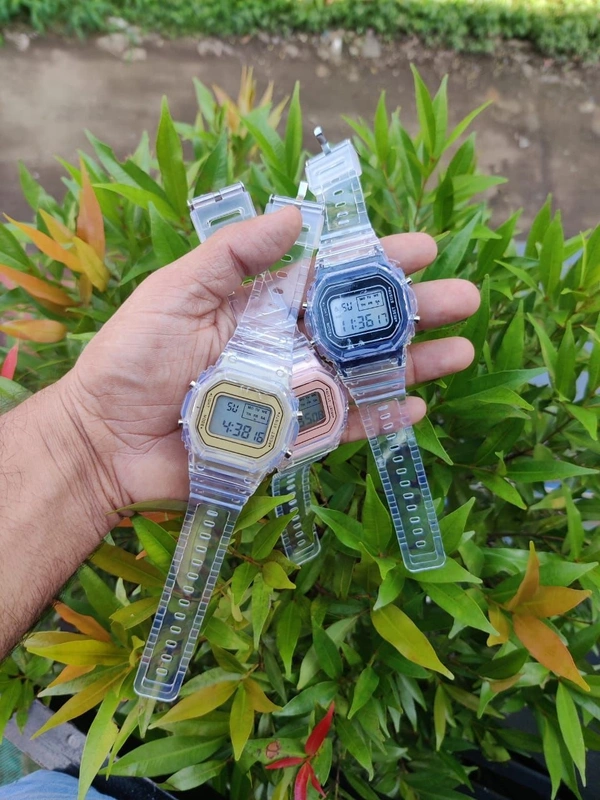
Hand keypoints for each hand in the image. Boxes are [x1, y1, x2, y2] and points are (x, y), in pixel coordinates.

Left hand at [65, 208, 478, 513]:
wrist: (106, 440)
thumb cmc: (133, 358)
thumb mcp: (176, 291)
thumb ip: (233, 256)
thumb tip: (294, 214)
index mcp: (261, 304)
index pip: (330, 276)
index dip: (376, 261)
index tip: (423, 248)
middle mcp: (285, 345)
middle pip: (360, 325)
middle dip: (412, 311)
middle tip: (464, 299)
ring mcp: (292, 394)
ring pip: (363, 374)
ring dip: (413, 363)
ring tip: (462, 351)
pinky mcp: (289, 439)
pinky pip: (344, 426)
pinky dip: (381, 416)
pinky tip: (418, 404)